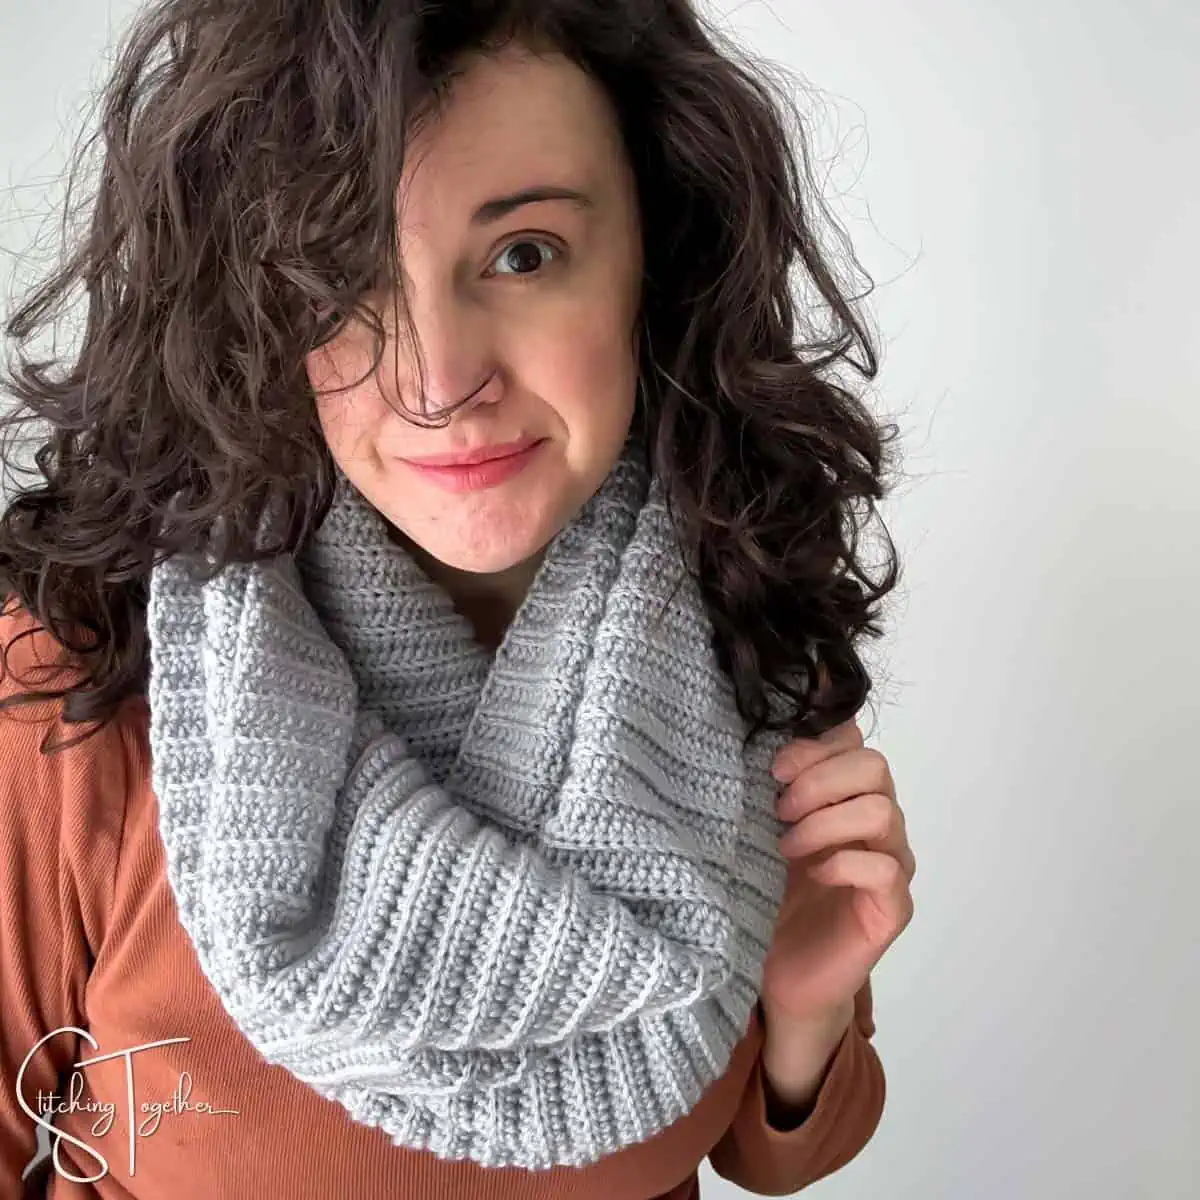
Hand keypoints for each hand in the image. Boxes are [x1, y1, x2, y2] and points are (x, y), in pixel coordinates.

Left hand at [761, 717, 915, 1022]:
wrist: (777, 972)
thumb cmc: (767, 894)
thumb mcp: (760, 830)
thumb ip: (772, 788)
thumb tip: (759, 739)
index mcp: (845, 795)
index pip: (854, 740)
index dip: (816, 743)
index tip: (774, 768)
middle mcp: (877, 823)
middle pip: (874, 766)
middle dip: (819, 780)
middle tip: (779, 810)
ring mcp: (892, 864)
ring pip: (882, 812)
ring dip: (826, 823)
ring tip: (786, 847)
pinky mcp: (893, 907)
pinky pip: (886, 869)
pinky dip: (844, 863)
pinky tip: (813, 875)